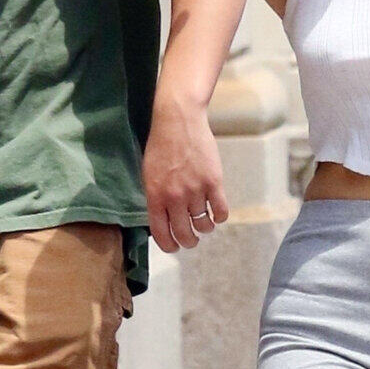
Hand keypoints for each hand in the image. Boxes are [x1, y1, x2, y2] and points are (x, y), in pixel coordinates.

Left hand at [143, 89, 229, 251]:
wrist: (178, 121)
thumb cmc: (161, 146)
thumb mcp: (148, 174)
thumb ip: (155, 198)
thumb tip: (163, 220)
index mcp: (155, 197)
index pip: (163, 234)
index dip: (170, 246)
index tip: (175, 247)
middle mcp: (175, 197)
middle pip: (185, 234)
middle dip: (189, 241)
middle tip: (192, 239)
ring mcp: (195, 190)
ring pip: (204, 225)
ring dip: (205, 227)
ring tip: (204, 222)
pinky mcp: (214, 182)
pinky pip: (221, 211)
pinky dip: (219, 217)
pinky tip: (216, 213)